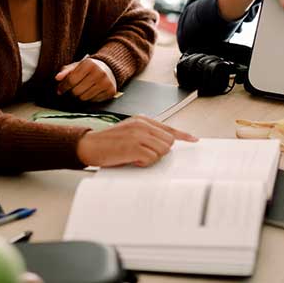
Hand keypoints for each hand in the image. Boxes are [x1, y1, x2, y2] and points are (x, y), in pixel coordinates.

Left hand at [55, 58, 116, 101]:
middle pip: (77, 91)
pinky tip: (90, 91)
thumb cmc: (89, 67)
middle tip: (72, 89)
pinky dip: (89, 98)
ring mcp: (106, 83)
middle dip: (71, 92)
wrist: (109, 68)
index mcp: (89, 64)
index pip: (71, 80)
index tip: (59, 90)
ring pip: (84, 98)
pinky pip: (93, 101)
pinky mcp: (111, 91)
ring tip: (82, 89)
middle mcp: (99, 72)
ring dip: (80, 96)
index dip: (63, 87)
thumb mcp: (77, 66)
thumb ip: (66, 71)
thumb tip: (57, 78)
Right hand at [76, 115, 197, 166]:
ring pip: (162, 151)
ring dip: (151, 158)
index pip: (168, 127)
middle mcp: (142, 124)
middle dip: (160, 151)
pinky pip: (151, 159)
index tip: (193, 139)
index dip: (182, 135)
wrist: (90, 145)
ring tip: (135, 155)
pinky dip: (143, 163)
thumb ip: (146, 134)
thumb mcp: (129, 132)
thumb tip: (165, 144)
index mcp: (142, 119)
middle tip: (143, 154)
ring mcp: (138, 134)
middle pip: (168, 142)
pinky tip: (131, 159)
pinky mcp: (135, 146)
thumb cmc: (109, 142)